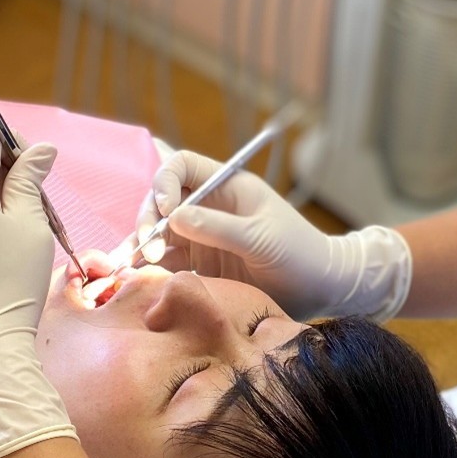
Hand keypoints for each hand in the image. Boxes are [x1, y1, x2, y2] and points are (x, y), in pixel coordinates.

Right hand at [133, 150, 412, 321]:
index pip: (182, 167)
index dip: (165, 182)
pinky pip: (168, 263)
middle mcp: (209, 208)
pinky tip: (141, 280)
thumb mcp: (261, 239)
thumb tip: (172, 216)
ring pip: (160, 233)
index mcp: (226, 187)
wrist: (321, 290)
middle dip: (148, 219)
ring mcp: (203, 238)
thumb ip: (217, 227)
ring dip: (143, 246)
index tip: (166, 210)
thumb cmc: (299, 253)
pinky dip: (151, 270)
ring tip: (135, 268)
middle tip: (147, 248)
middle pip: (162, 201)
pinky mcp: (202, 267)